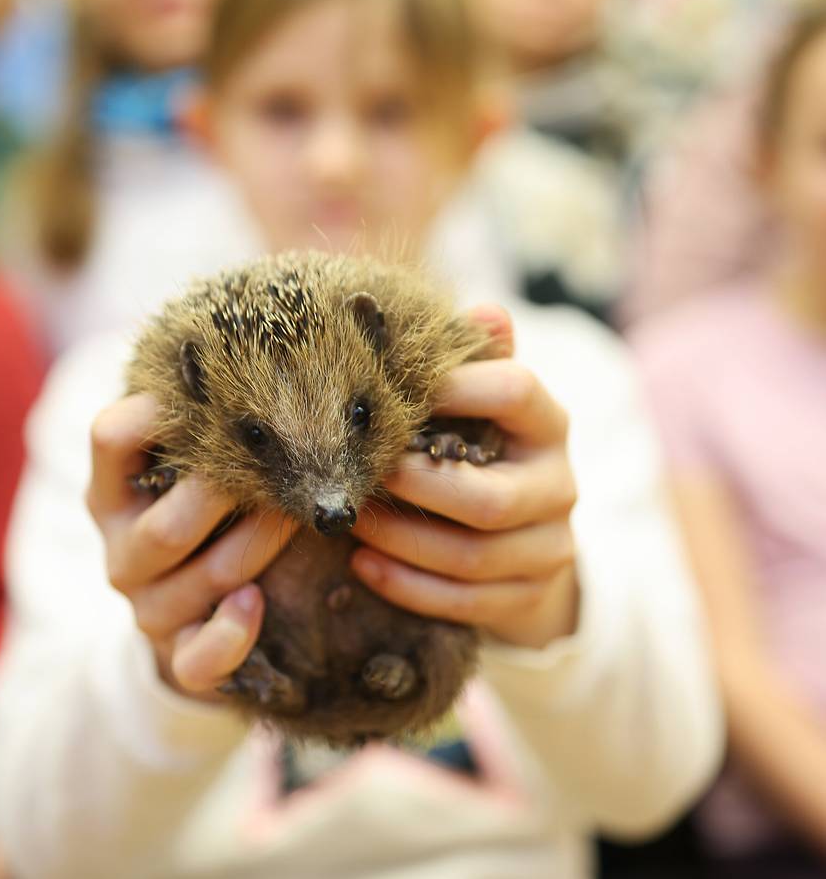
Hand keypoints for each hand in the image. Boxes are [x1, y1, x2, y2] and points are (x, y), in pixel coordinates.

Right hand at [87, 395, 297, 697]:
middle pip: (169, 524)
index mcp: (113, 491)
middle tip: (286, 467)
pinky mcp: (179, 655)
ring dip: (261, 545)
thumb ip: (198, 425)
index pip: (111, 438)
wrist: (192, 615)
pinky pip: (200, 658)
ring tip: (298, 516)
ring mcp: (148, 607)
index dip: (154, 411)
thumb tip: (251, 351)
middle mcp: (122, 551)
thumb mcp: (187, 468)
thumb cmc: (203, 516)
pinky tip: (255, 604)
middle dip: (231, 495)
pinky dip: (230, 633)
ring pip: (208, 579)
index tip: (210, 392)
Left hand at [351, 306, 579, 649]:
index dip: (455, 387)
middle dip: (416, 490)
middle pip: (490, 498)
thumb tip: (484, 309)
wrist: (522, 542)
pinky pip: (464, 601)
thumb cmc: (480, 454)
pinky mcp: (528, 597)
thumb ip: (478, 363)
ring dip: (401, 541)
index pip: (516, 391)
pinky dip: (407, 585)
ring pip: (472, 557)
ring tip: (350, 521)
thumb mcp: (481, 407)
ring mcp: (549, 548)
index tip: (395, 390)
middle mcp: (559, 486)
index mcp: (547, 424)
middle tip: (359, 476)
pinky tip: (364, 567)